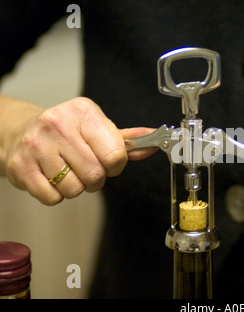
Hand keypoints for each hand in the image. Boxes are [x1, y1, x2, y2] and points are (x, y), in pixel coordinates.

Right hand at [5, 97, 155, 204]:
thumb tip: (155, 143)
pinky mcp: (20, 166)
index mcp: (84, 113)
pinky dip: (56, 195)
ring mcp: (37, 145)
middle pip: (95, 175)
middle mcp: (59, 125)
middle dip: (96, 179)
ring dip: (76, 187)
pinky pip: (52, 198)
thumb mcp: (97, 128)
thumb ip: (127, 140)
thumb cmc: (67, 131)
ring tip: (68, 171)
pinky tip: (52, 177)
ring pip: (74, 189)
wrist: (21, 130)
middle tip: (87, 169)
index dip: (116, 165)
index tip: (109, 162)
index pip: (115, 154)